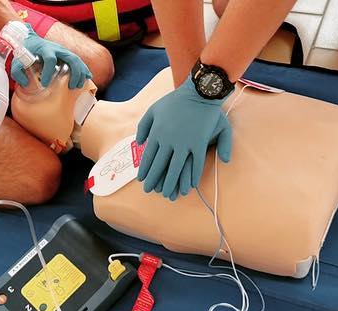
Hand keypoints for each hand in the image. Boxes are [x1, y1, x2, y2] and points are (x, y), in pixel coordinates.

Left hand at [13, 31, 91, 90]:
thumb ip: (18, 73)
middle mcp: (57, 49)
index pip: (50, 59)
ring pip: (76, 59)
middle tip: (71, 86)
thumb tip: (25, 83)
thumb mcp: (17, 62)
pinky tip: (86, 78)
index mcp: (45, 49)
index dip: (48, 71)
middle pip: (71, 58)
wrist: (30, 41)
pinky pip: (77, 61)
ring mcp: (63, 51)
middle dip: (74, 72)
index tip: (44, 83)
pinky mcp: (65, 55)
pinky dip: (83, 70)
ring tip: (78, 86)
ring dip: (80, 72)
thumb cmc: (24, 53)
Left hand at [134, 77, 233, 200]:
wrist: (199, 90)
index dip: (145, 171)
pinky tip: (191, 185)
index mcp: (157, 134)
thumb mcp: (153, 109)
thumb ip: (143, 126)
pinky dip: (193, 175)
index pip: (148, 158)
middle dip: (154, 181)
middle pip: (159, 167)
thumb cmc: (175, 100)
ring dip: (171, 184)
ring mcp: (184, 143)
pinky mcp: (199, 142)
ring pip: (175, 169)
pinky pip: (196, 163)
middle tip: (150, 191)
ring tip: (168, 194)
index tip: (143, 180)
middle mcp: (169, 141)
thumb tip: (139, 143)